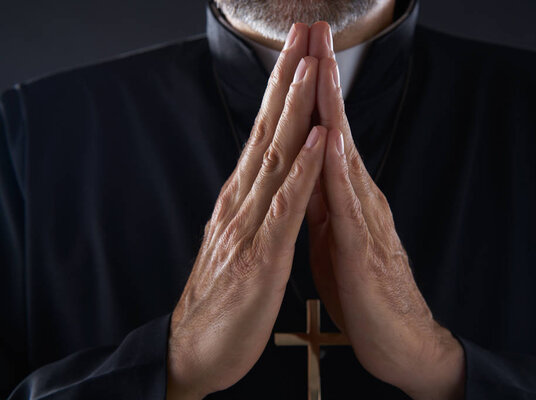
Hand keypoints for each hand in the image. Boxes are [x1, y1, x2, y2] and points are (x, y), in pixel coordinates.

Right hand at [167, 24, 327, 398]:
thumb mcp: (240, 239)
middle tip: (304, 33)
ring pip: (275, 157)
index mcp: (243, 198)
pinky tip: (315, 141)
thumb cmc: (224, 296)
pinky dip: (301, 171)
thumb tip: (268, 173)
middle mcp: (242, 202)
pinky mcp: (260, 257)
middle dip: (289, 78)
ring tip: (311, 66)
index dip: (284, 89)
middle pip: (269, 130)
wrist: (195, 351)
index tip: (299, 51)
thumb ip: (255, 204)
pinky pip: (285, 208)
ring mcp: (249, 226)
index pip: (266, 132)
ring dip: (296, 109)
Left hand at [306, 23, 465, 399]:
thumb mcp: (332, 238)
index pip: (324, 134)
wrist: (398, 342)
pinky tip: (331, 139)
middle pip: (335, 130)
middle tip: (314, 32)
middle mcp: (357, 199)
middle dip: (323, 79)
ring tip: (323, 64)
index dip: (311, 92)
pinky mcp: (364, 248)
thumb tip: (304, 174)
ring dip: (331, 108)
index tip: (300, 52)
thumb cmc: (363, 291)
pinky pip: (346, 203)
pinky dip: (337, 169)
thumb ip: (320, 204)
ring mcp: (364, 219)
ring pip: (342, 155)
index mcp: (343, 198)